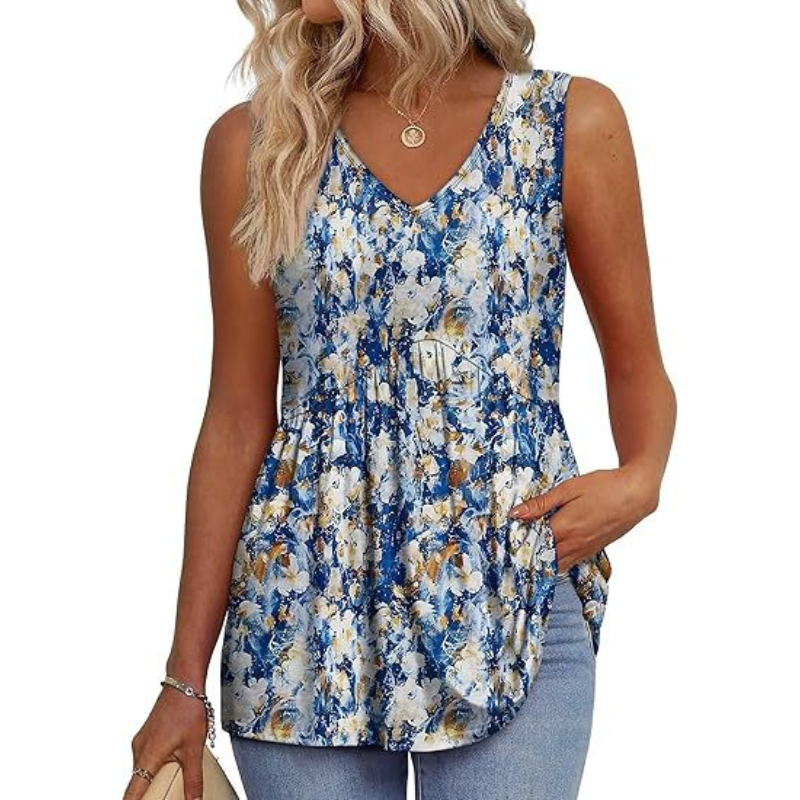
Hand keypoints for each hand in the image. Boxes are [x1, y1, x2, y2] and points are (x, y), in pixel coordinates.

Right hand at [123, 683, 208, 799]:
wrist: (183, 682)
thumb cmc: (187, 710)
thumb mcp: (194, 748)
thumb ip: (193, 778)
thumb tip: (194, 799)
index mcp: (147, 756)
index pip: (132, 793)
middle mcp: (139, 749)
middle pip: (137, 783)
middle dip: (148, 793)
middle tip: (165, 793)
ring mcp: (141, 741)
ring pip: (142, 770)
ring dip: (152, 778)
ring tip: (171, 779)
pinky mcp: (146, 735)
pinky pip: (146, 758)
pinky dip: (154, 766)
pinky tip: (172, 763)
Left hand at [508, 465, 658, 572]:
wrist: (636, 494)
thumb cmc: (604, 487)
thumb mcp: (568, 489)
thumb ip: (541, 503)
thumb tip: (516, 513)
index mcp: (565, 528)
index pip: (532, 544)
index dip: (517, 544)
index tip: (504, 542)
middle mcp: (574, 543)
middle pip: (543, 559)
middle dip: (527, 557)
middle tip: (511, 551)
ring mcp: (585, 549)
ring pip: (556, 565)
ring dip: (542, 561)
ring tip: (528, 552)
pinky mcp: (593, 550)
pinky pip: (570, 563)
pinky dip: (557, 561)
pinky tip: (551, 551)